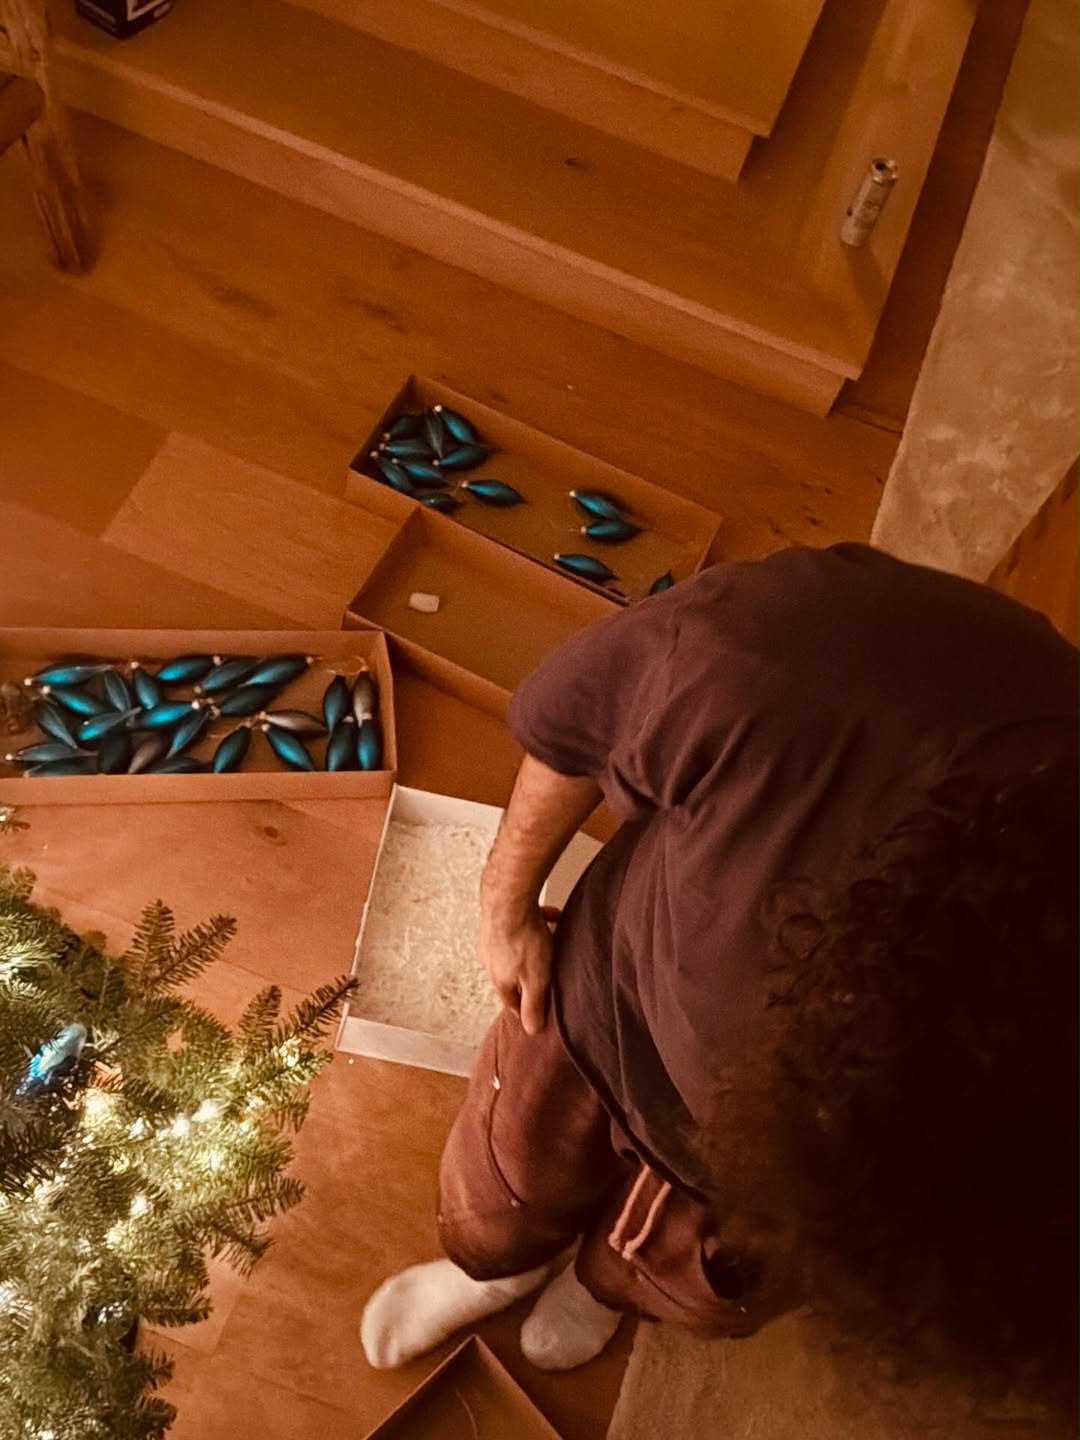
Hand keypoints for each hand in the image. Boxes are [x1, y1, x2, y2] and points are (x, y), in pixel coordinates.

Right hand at [479, 904, 560, 1034]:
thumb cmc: (523, 939)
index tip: (540, 1011)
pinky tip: (550, 916)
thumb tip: (532, 1030)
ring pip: (518, 949)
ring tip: (555, 938)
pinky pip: (521, 925)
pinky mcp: (498, 918)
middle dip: (534, 974)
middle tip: (552, 970)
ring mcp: (493, 939)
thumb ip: (534, 1004)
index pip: (513, 1003)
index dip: (528, 1008)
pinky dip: (536, 924)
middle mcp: (492, 961)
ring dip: (537, 946)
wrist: (508, 897)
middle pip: (516, 974)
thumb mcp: (536, 978)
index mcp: (500, 980)